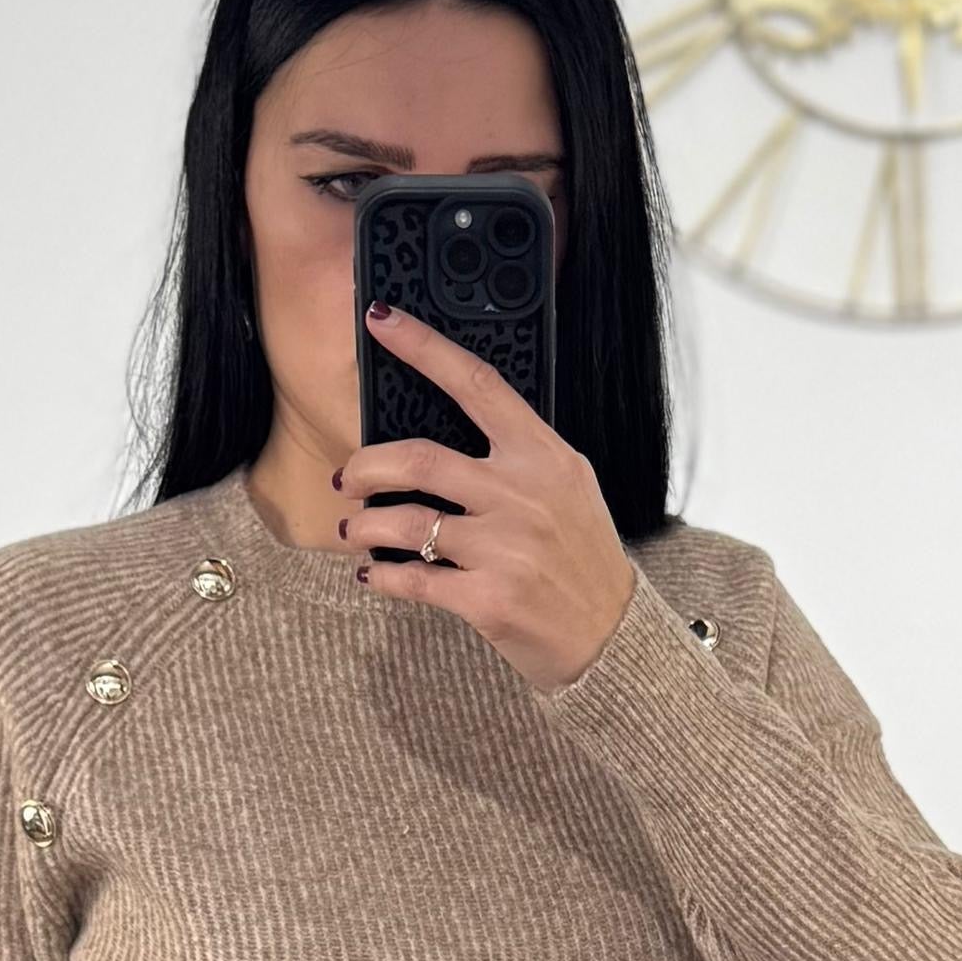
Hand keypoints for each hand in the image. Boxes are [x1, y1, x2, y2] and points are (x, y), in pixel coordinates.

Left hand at [340, 310, 637, 690]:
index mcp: (543, 456)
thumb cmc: (584, 560)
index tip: (381, 322)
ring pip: (404, 522)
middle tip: (347, 479)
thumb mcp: (569, 490)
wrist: (614, 638)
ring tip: (355, 530)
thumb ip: (518, 457)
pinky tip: (373, 576)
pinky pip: (411, 579)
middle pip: (418, 458)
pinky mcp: (487, 599)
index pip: (476, 384)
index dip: (423, 347)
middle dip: (364, 466)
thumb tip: (447, 433)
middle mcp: (522, 495)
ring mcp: (505, 548)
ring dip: (364, 526)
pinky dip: (381, 577)